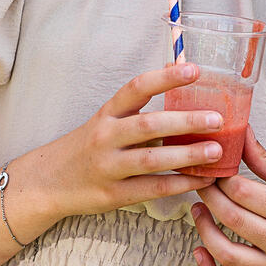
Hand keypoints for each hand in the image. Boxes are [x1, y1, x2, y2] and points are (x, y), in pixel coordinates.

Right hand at [40, 64, 221, 217]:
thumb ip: (137, 106)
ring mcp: (108, 167)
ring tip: (216, 151)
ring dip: (187, 155)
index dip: (166, 78)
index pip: (137, 88)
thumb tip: (176, 77)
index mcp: (108, 113)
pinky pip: (152, 189)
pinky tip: (202, 180)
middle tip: (217, 119)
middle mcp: (106, 137)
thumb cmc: (87, 146)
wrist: (48, 182)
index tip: (195, 70)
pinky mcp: (113, 195)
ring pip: (152, 160)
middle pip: (149, 125)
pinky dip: (180, 184)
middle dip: (185, 122)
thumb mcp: (105, 120)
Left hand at [190, 130, 265, 265]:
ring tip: (198, 211)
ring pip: (227, 254)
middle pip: (233, 219)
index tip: (214, 168)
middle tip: (201, 184)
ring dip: (204, 230)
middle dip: (209, 197)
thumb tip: (241, 134)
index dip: (222, 177)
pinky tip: (200, 252)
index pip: (244, 192)